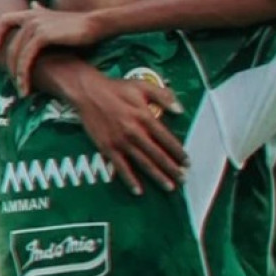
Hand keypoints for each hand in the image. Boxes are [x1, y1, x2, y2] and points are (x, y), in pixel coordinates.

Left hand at [0, 3, 104, 95]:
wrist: (96, 25)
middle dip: (9, 65)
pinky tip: (26, 85)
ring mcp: (36, 25)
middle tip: (14, 82)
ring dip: (17, 74)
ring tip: (22, 90)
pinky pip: (26, 57)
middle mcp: (31, 16)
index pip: (5, 19)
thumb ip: (42, 13)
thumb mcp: (56, 18)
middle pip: (10, 44)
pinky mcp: (43, 36)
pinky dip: (24, 73)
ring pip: (16, 54)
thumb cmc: (79, 25)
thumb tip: (34, 4)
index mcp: (32, 12)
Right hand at [71, 73, 186, 194]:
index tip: (187, 162)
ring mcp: (121, 142)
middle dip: (171, 168)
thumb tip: (180, 110)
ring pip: (143, 163)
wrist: (88, 92)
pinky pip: (121, 167)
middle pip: (157, 154)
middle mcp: (135, 132)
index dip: (178, 151)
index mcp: (145, 117)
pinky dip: (130, 180)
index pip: (166, 138)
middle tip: (183, 179)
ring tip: (169, 186)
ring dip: (157, 176)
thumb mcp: (142, 85)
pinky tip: (138, 190)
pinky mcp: (108, 148)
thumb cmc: (117, 88)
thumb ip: (163, 96)